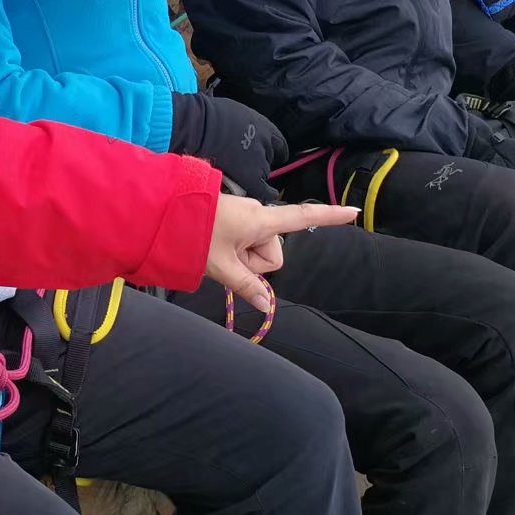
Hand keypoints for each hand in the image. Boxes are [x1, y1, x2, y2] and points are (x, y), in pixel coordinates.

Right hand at [168, 92, 287, 202]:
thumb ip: (245, 126)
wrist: (201, 127)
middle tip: (249, 164)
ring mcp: (259, 161)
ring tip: (244, 177)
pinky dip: (265, 193)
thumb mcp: (237, 114)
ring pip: (264, 173)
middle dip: (261, 161)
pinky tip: (264, 195)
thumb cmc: (211, 116)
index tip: (274, 154)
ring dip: (256, 175)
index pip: (279, 144)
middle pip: (270, 158)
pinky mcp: (250, 176)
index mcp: (264, 127)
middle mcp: (266, 144)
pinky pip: (263, 190)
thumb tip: (242, 129)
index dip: (274, 150)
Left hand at [208, 195, 357, 305]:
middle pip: (272, 251)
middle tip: (226, 259)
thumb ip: (246, 285)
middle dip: (254, 262)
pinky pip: (244, 240)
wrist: (160, 210)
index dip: (330, 217)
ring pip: (256, 248)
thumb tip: (267, 304)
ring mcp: (245, 213)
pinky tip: (213, 246)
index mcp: (261, 220)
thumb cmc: (193, 234)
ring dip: (241, 256)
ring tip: (215, 251)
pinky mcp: (233, 215)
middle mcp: (257, 213)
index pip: (304, 217)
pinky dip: (233, 249)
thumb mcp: (221, 266)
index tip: (354, 212)